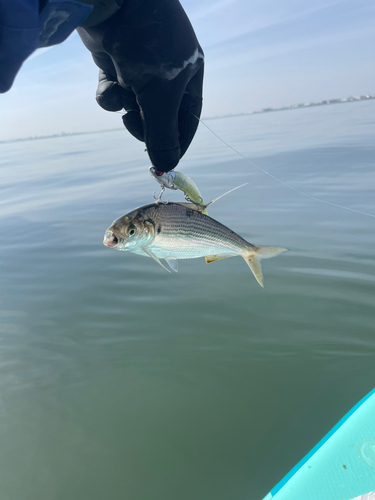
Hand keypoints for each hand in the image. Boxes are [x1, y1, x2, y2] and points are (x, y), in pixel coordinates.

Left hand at [77, 0, 203, 171]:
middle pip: (159, 116)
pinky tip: (110, 85)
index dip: (178, 142)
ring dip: (126, 108)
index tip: (166, 163)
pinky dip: (110, 95)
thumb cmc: (149, 44)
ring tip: (125, 96)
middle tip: (135, 127)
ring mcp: (140, 69)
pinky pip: (115, 93)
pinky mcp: (115, 65)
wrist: (113, 1)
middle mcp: (167, 74)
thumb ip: (163, 134)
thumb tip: (167, 167)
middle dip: (146, 125)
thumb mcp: (160, 95)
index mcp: (188, 76)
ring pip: (134, 107)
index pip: (188, 118)